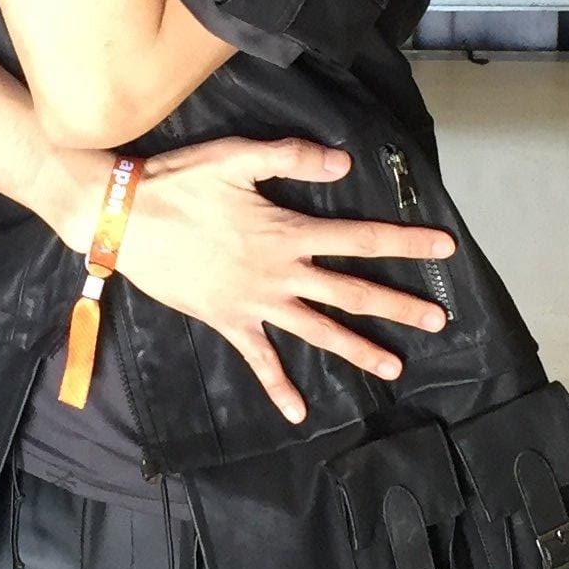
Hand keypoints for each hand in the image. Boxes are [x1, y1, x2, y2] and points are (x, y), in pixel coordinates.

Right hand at [99, 135, 456, 426]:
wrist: (124, 219)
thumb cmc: (180, 182)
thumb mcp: (238, 156)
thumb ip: (293, 158)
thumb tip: (344, 164)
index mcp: (289, 232)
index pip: (360, 239)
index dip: (404, 243)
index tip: (444, 249)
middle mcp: (281, 274)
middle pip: (351, 293)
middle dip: (398, 306)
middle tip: (440, 320)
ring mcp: (256, 303)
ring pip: (317, 330)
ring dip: (357, 349)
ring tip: (394, 367)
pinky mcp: (228, 322)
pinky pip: (259, 360)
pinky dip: (278, 387)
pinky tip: (298, 412)